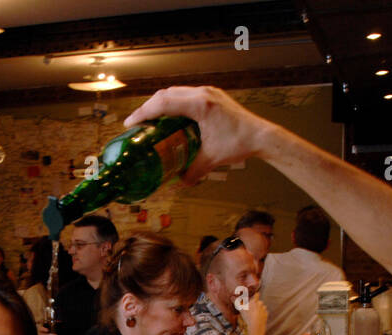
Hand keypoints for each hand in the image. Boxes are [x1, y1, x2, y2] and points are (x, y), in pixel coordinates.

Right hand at [124, 86, 276, 185]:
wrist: (261, 135)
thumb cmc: (239, 144)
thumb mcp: (212, 159)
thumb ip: (192, 172)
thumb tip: (177, 184)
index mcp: (200, 105)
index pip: (164, 103)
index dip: (144, 112)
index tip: (131, 124)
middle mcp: (203, 93)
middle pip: (166, 94)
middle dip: (148, 107)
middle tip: (136, 123)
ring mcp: (208, 92)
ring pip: (175, 92)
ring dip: (160, 104)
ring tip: (149, 120)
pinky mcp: (212, 95)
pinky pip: (186, 95)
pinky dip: (173, 104)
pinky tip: (168, 117)